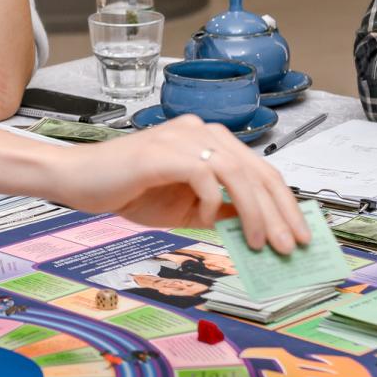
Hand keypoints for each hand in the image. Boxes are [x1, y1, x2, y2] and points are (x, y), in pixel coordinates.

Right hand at [50, 115, 310, 254]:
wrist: (79, 180)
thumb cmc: (129, 190)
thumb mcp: (184, 208)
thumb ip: (219, 211)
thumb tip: (256, 231)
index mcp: (209, 139)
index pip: (260, 169)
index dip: (284, 203)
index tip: (298, 234)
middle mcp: (201, 130)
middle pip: (258, 170)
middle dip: (280, 213)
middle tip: (291, 246)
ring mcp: (183, 136)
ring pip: (238, 173)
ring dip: (255, 213)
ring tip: (262, 244)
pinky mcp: (165, 150)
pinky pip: (204, 176)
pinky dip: (211, 203)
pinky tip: (203, 220)